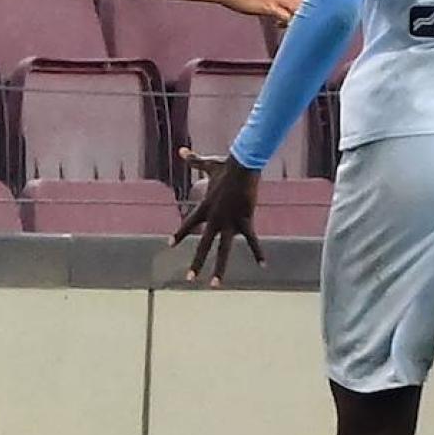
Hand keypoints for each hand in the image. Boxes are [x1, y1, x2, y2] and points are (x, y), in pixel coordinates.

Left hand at [170, 147, 264, 284]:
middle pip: (203, 245)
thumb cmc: (227, 166)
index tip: (170, 244)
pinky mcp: (245, 221)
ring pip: (223, 250)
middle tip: (189, 278)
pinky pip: (252, 241)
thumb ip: (194, 161)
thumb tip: (182, 150)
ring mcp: (228, 222)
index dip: (180, 234)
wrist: (242, 166)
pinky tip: (263, 265)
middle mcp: (214, 219)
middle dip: (196, 262)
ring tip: (214, 284)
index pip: (188, 224)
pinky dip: (258, 252)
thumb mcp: (208, 165)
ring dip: (219, 268)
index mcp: (205, 208)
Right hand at [221, 0, 301, 23]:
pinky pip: (288, 18)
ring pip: (298, 10)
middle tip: (290, 19)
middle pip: (303, 1)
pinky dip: (286, 23)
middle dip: (300, 12)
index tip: (291, 10)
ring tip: (285, 23)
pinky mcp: (270, 6)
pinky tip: (278, 24)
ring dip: (295, 19)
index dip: (299, 3)